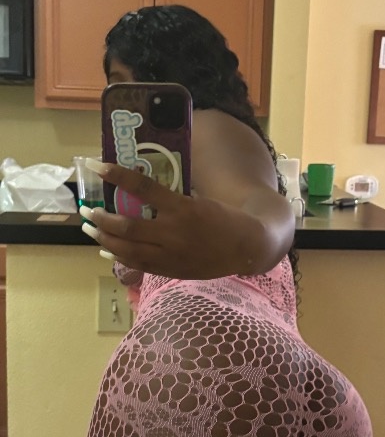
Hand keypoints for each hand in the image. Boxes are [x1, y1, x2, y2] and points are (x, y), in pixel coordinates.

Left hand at [80, 161, 263, 279]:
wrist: (246, 246)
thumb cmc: (223, 217)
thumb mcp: (199, 199)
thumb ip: (171, 198)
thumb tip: (141, 189)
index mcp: (182, 207)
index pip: (143, 187)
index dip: (117, 176)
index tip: (98, 167)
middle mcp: (173, 232)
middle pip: (127, 226)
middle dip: (101, 218)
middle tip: (86, 210)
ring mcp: (171, 254)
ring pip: (128, 249)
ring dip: (104, 239)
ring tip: (90, 230)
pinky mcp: (171, 269)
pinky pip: (138, 264)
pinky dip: (119, 256)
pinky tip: (107, 250)